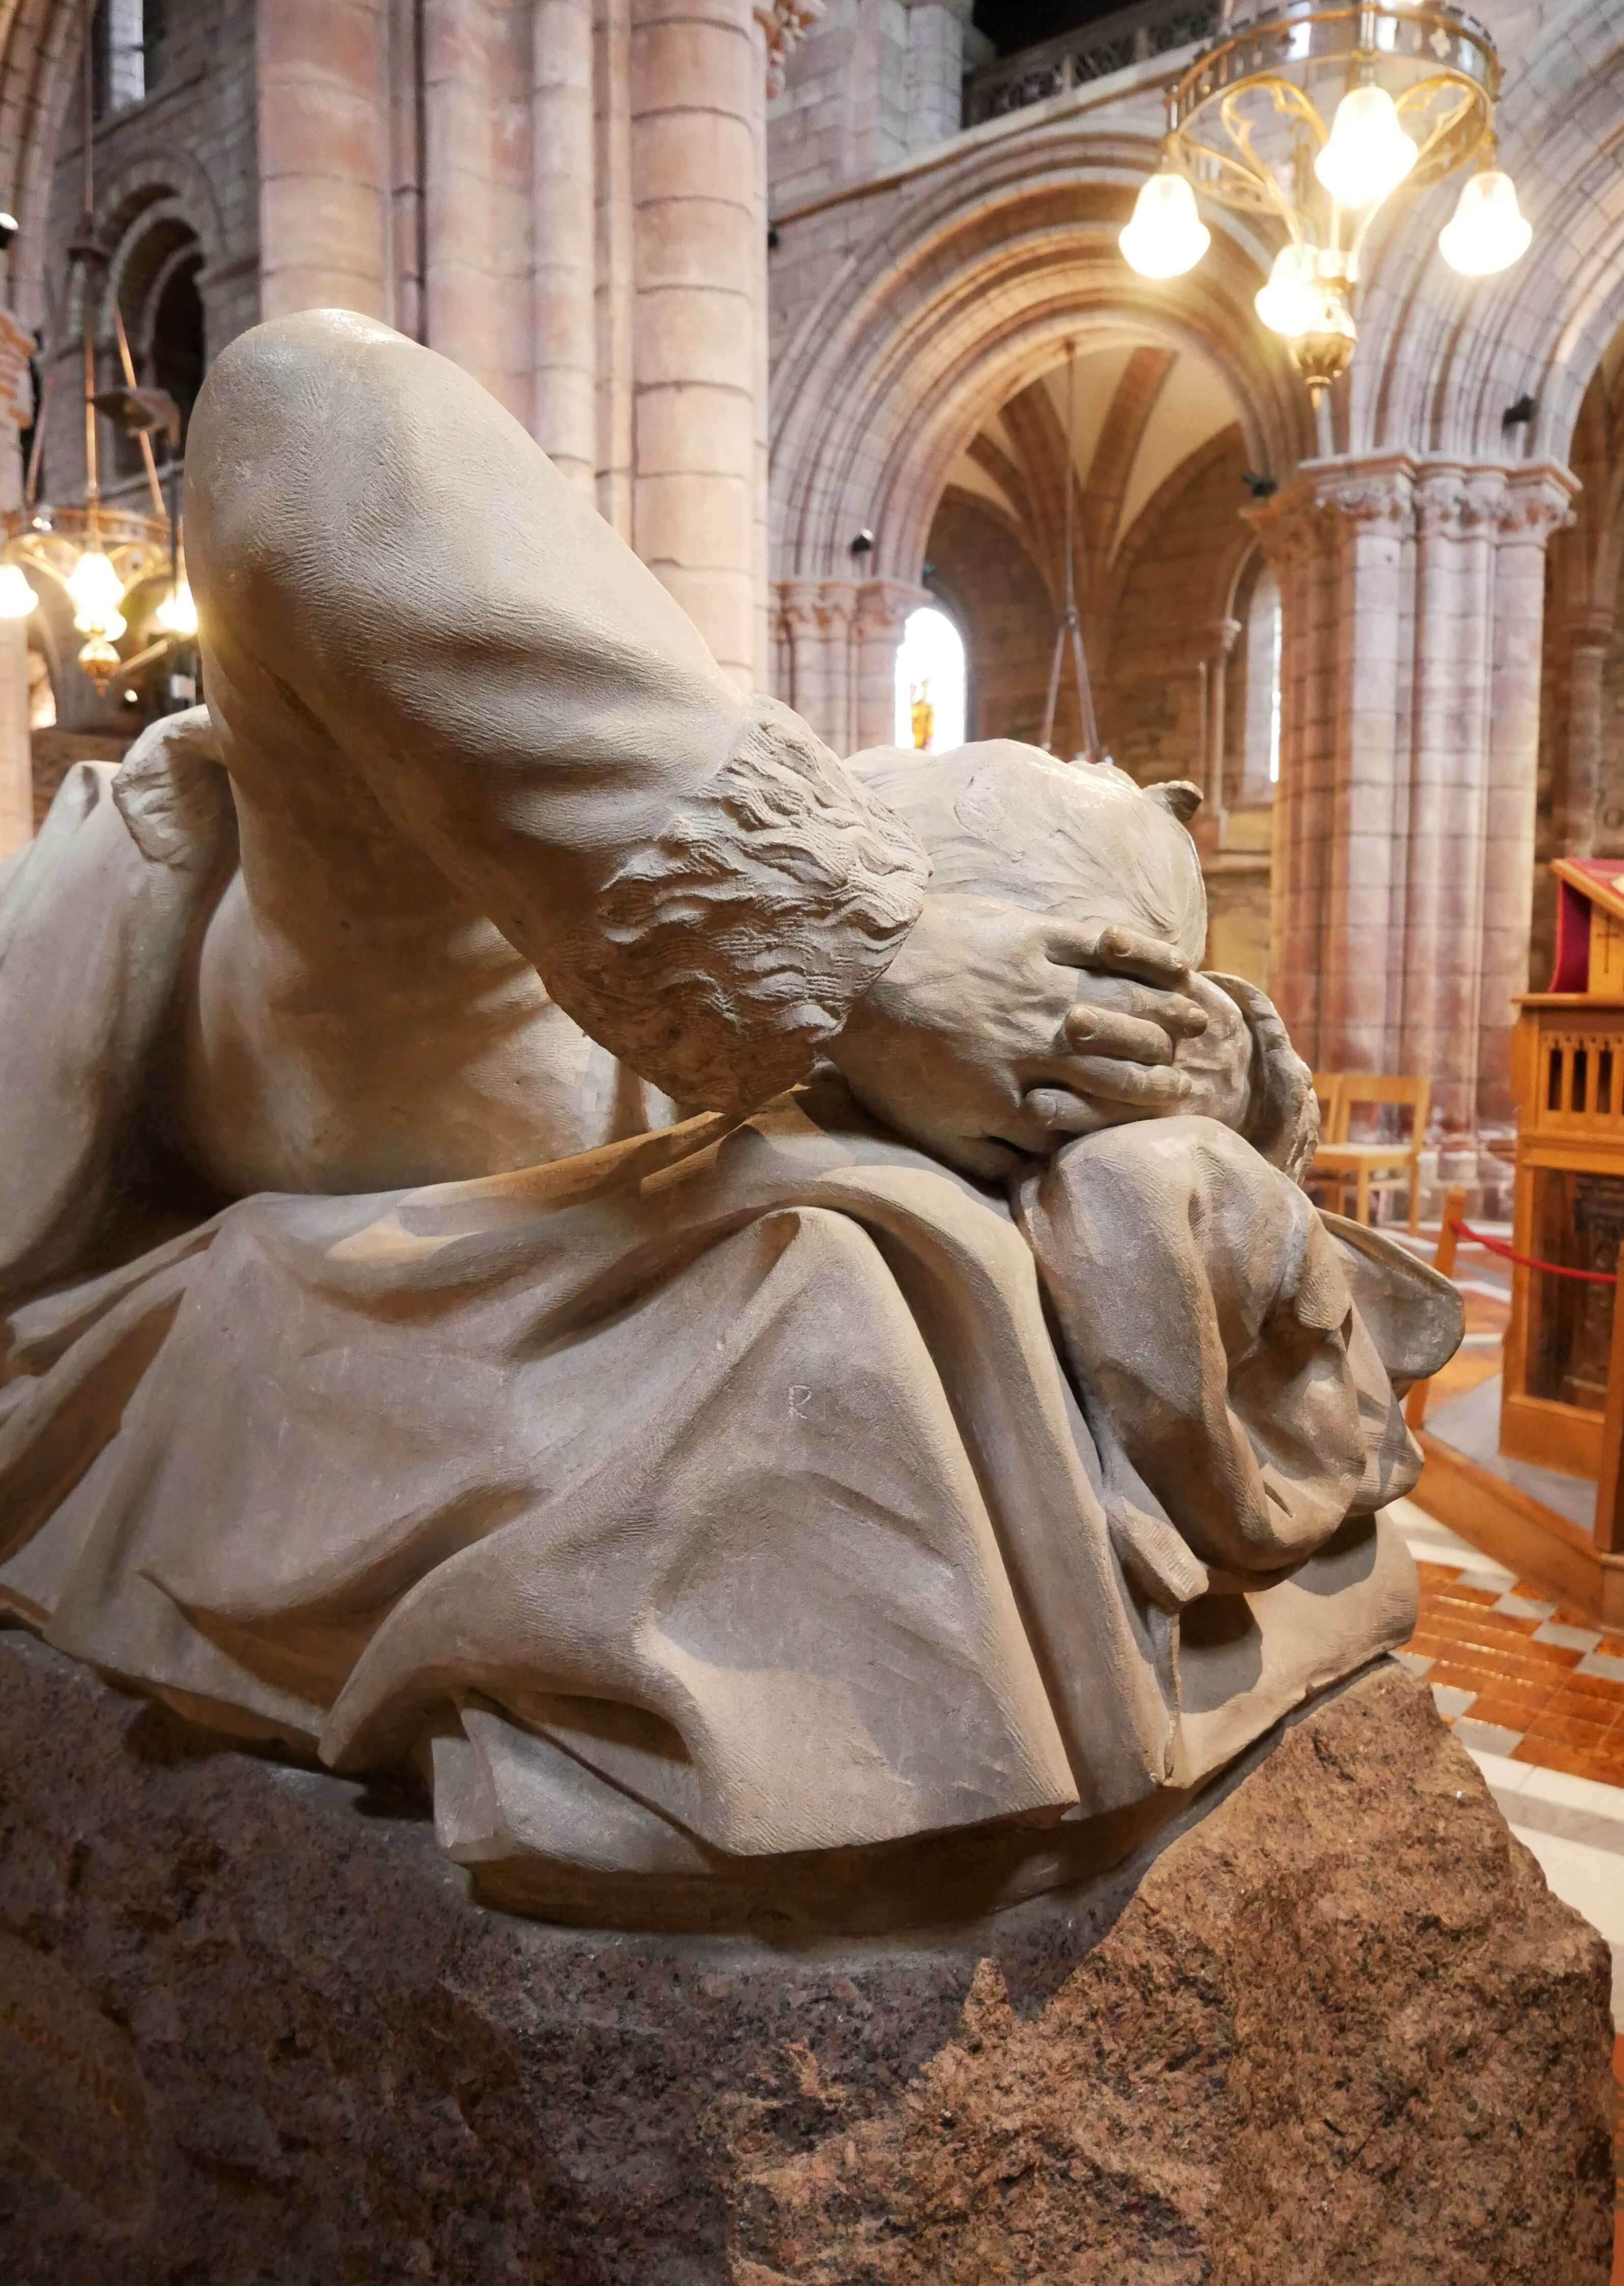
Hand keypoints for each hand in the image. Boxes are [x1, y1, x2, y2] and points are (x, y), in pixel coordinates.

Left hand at [830, 893, 1207, 1179]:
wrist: (850, 974)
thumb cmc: (884, 1058)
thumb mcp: (931, 1130)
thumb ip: (989, 1158)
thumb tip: (1036, 1181)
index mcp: (1017, 1095)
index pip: (1099, 1110)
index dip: (1139, 1113)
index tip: (1168, 1112)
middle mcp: (1041, 1044)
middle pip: (1126, 1060)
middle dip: (1163, 1071)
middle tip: (1189, 1075)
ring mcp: (1042, 985)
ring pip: (1129, 1004)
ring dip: (1169, 1016)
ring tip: (1197, 1022)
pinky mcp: (1034, 934)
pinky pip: (1108, 945)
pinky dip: (1147, 955)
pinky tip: (1173, 962)